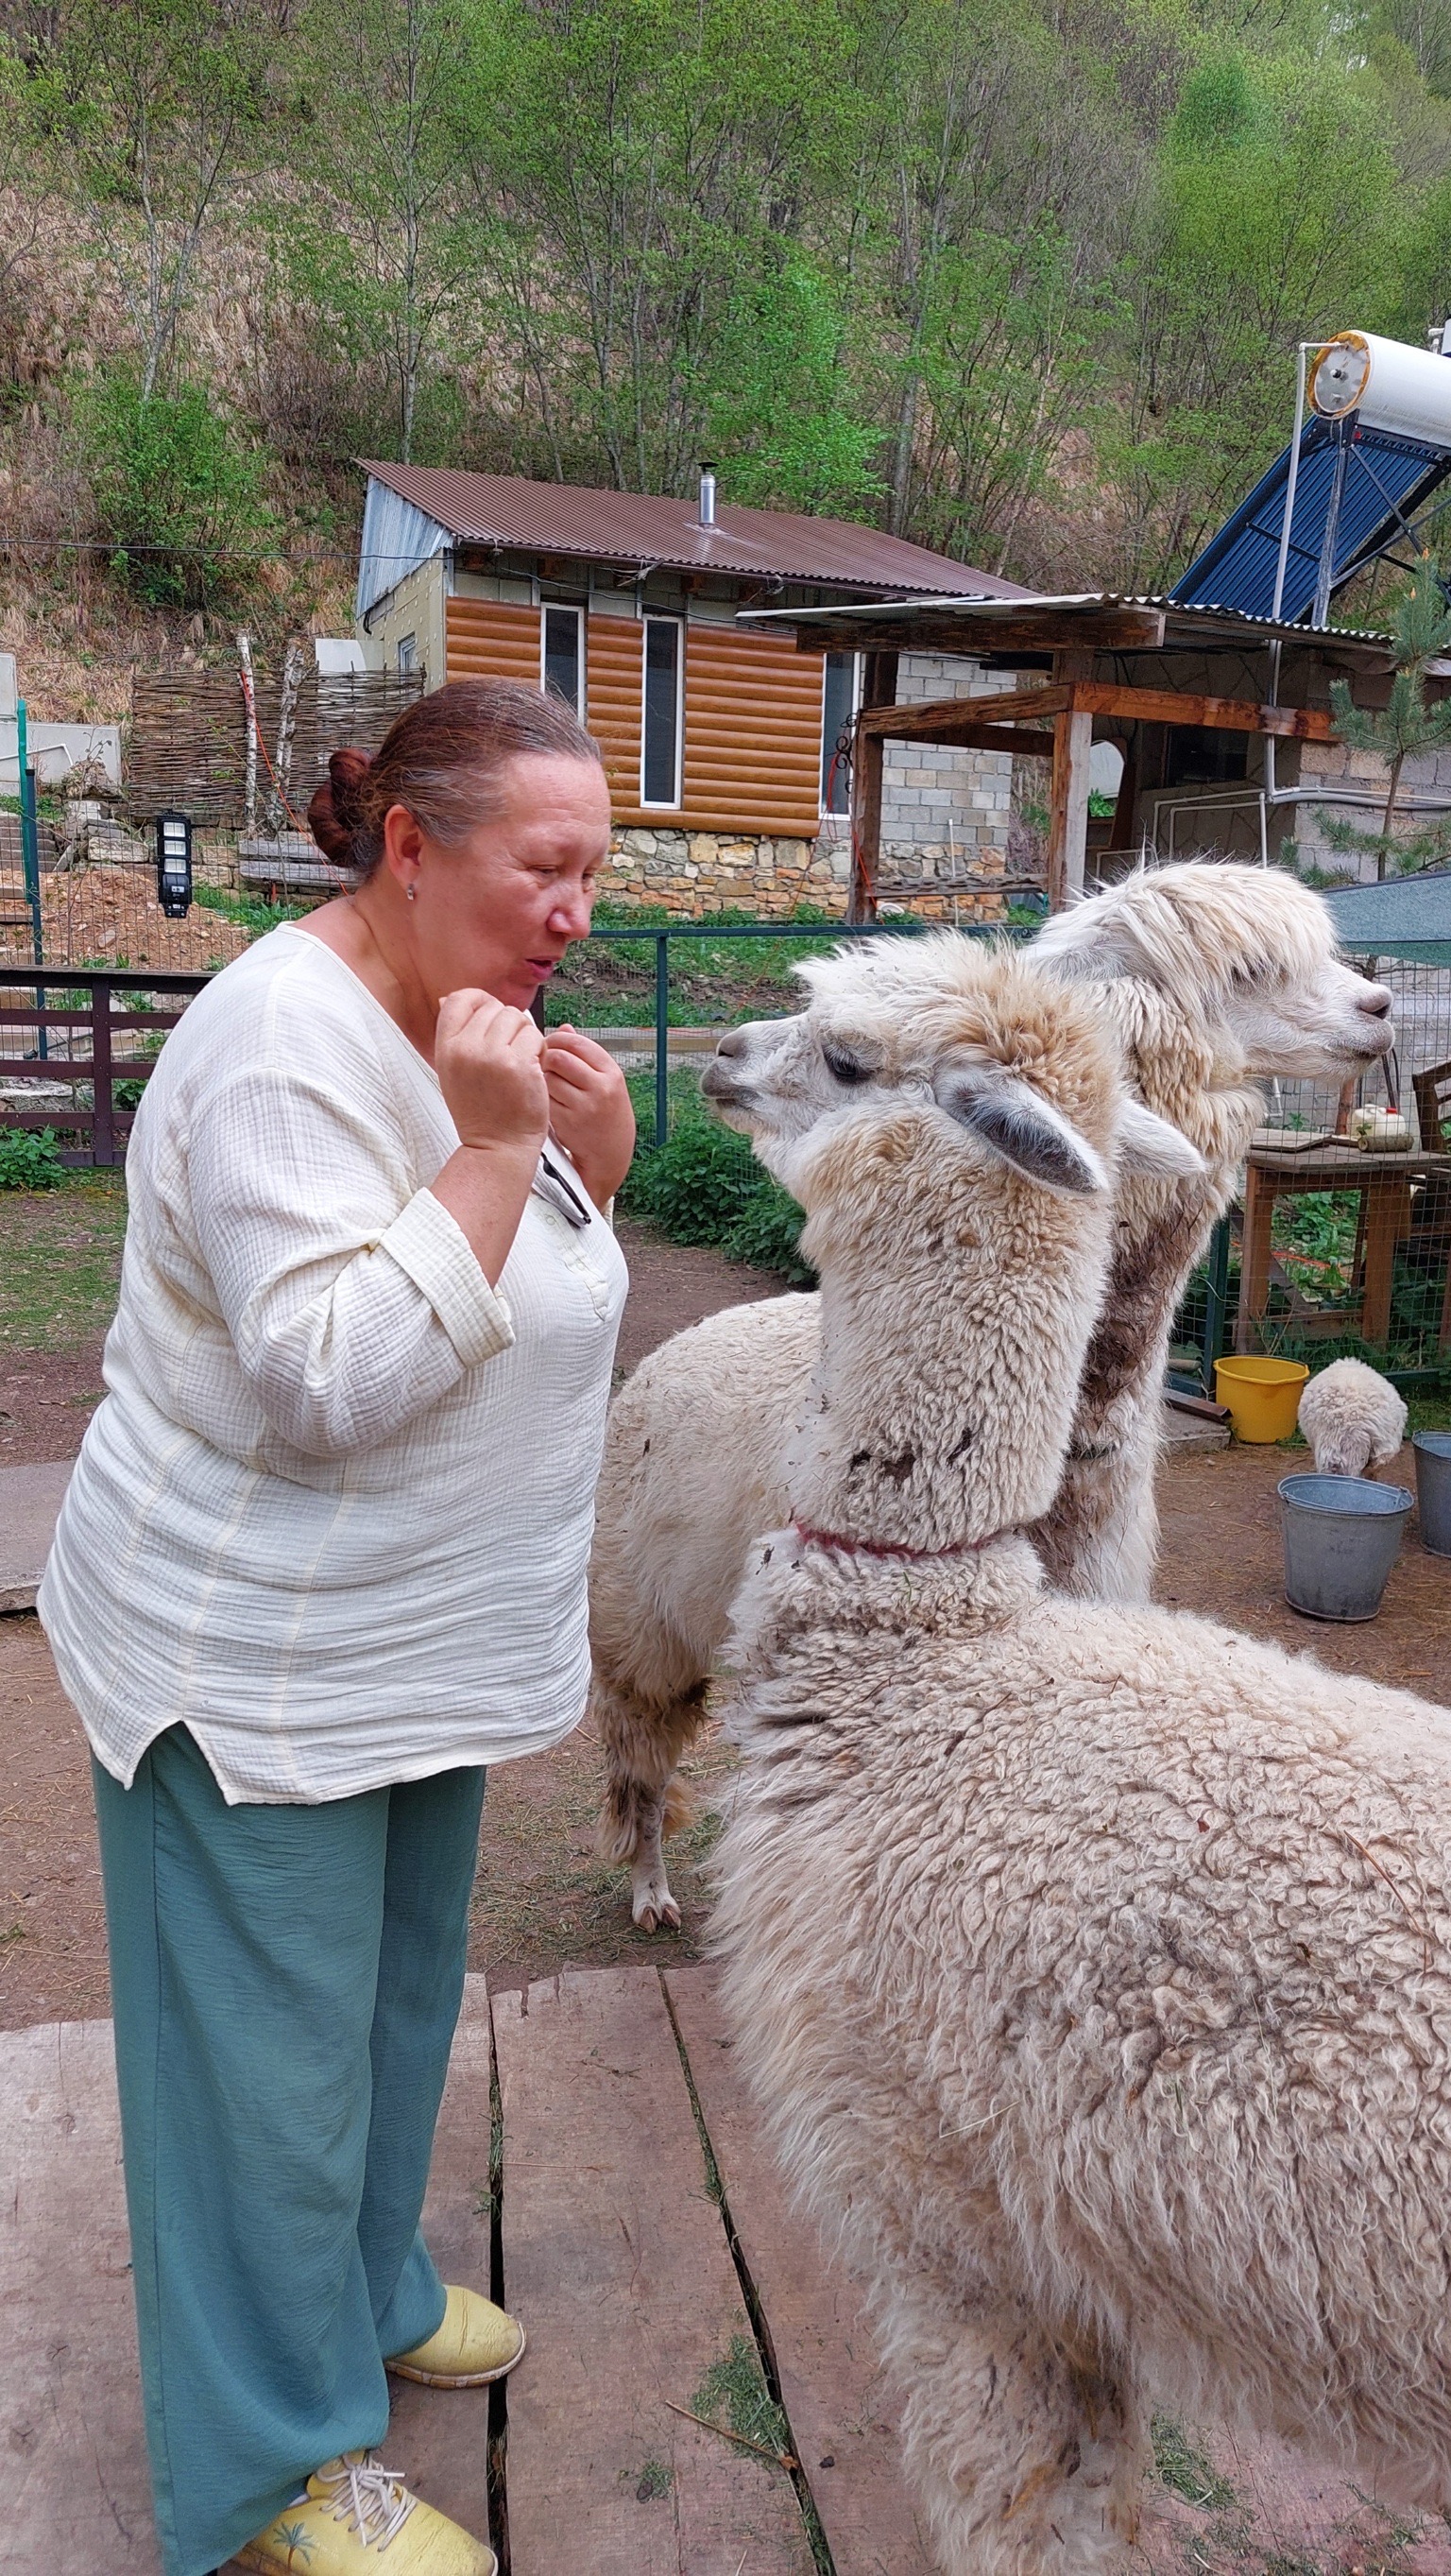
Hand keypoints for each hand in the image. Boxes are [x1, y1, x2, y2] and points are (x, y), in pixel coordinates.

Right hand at [436, 989, 548, 1157]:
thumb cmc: (480, 1112)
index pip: (459, 999)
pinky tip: (531, 1069)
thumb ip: (454, 1036)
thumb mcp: (452, 1071)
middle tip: (509, 1050)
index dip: (479, 1000)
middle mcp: (467, 1049)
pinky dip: (538, 1049)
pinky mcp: (519, 1064)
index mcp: (447, 1049)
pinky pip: (535, 1036)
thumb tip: (449, 999)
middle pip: (494, 1007)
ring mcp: (493, 1056)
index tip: (491, 1012)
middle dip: (508, 1024)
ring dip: (525, 1036)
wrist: (497, 1146)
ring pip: (517, 1018)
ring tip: (520, 1060)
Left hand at [543, 1026, 635, 1205]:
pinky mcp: (566, 1122)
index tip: (551, 1043)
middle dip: (545, 1056)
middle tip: (541, 1060)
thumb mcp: (606, 1082)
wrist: (611, 1154)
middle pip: (559, 1057)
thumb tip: (564, 1028)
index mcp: (612, 1073)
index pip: (578, 1042)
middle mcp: (600, 1088)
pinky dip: (540, 1095)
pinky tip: (544, 1099)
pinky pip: (544, 1098)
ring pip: (548, 1077)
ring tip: (545, 1081)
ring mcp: (583, 1106)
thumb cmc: (606, 1114)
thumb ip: (585, 1056)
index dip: (558, 1039)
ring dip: (541, 1076)